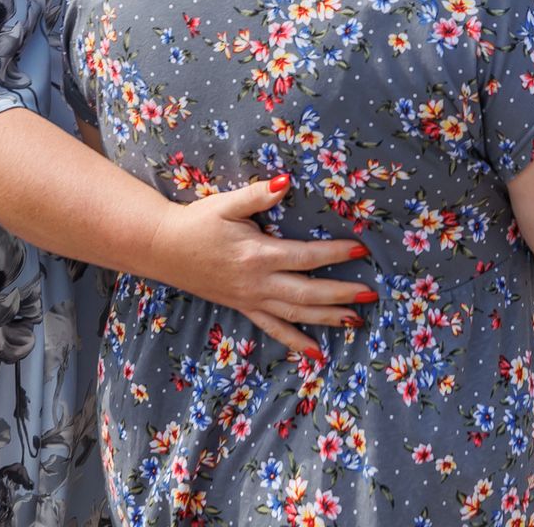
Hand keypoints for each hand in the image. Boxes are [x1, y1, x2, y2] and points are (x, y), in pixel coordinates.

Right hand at [145, 175, 373, 359]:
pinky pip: (272, 329)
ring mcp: (250, 299)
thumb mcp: (226, 203)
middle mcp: (257, 283)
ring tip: (356, 321)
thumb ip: (258, 194)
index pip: (305, 257)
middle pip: (307, 293)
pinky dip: (295, 341)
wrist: (162, 248)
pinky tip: (315, 352)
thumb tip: (286, 181)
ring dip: (327, 319)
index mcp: (257, 255)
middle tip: (371, 293)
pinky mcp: (242, 307)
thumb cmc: (196, 222)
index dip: (335, 254)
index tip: (360, 248)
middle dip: (341, 294)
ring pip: (295, 315)